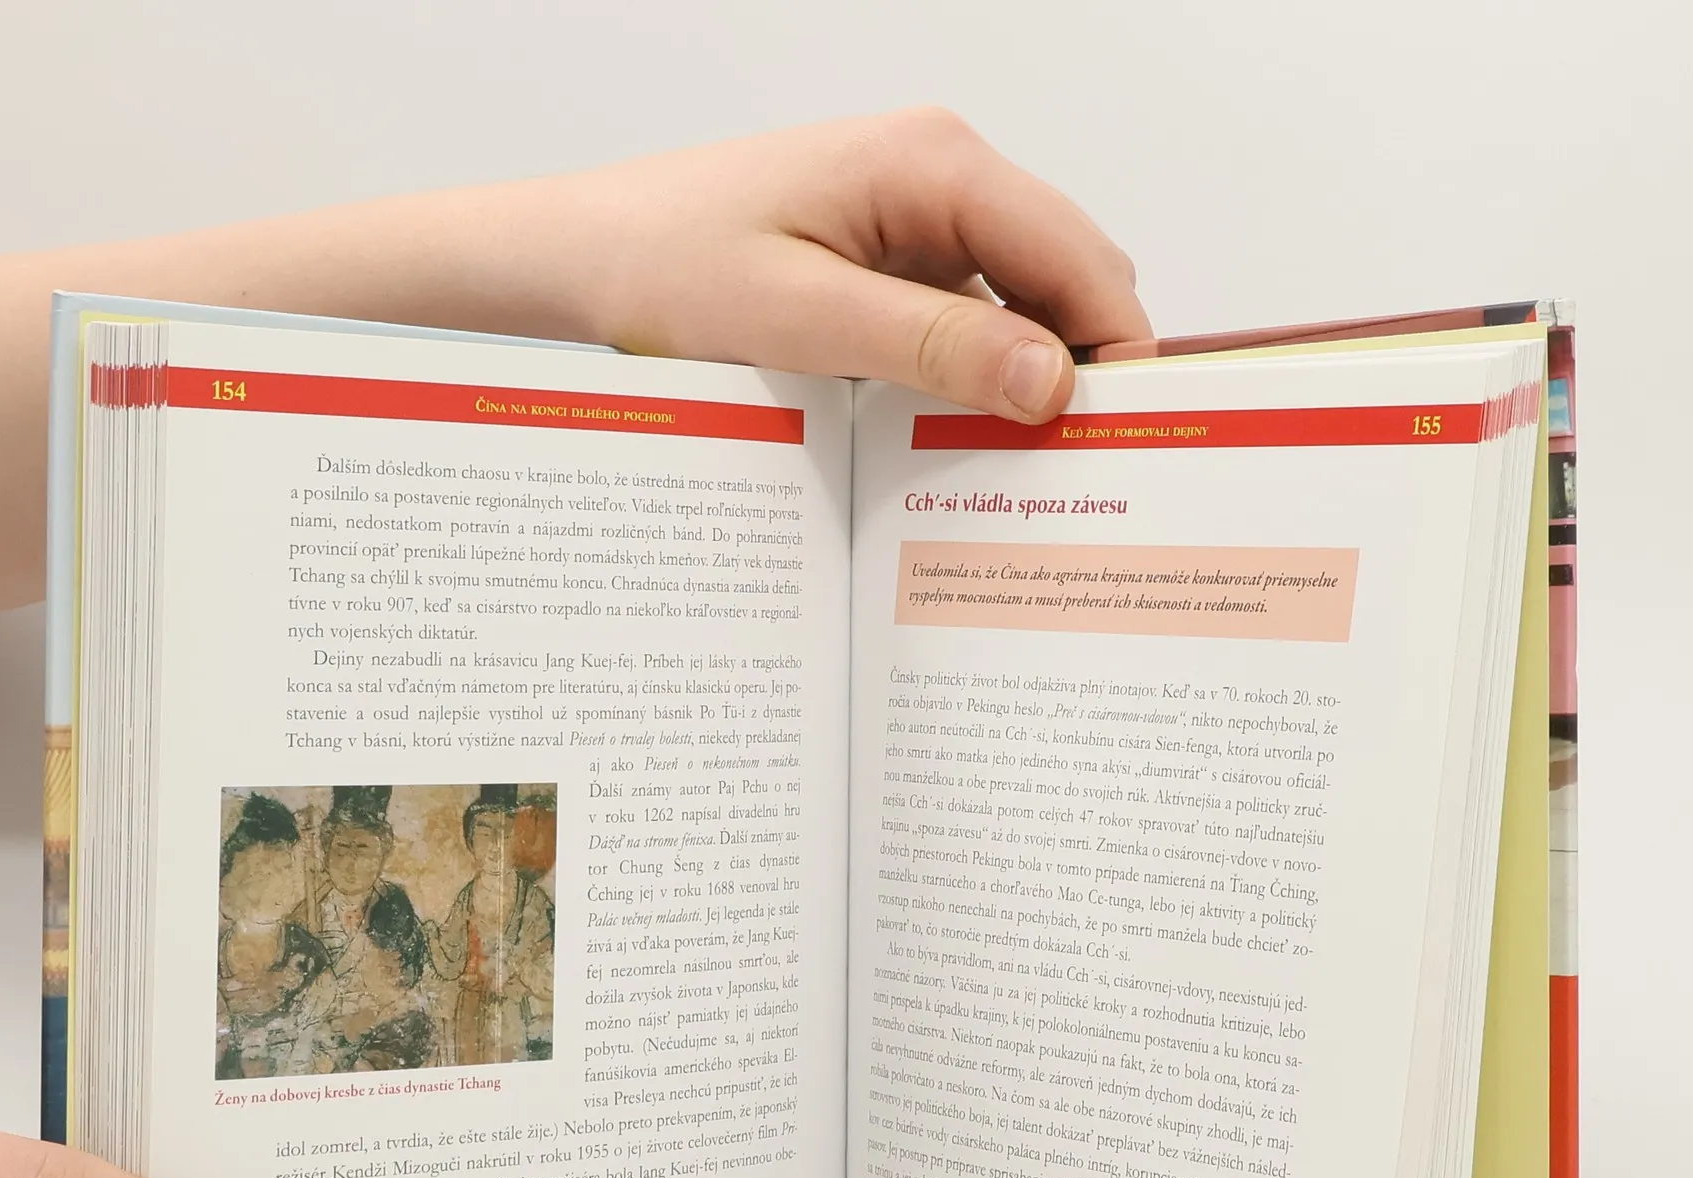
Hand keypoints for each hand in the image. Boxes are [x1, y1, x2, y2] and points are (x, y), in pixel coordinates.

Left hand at [0, 107, 1151, 627]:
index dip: (1122, 356)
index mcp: (935, 165)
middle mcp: (938, 183)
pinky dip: (968, 393)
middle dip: (1077, 383)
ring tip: (1017, 494)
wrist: (556, 269)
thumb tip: (1054, 378)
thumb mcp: (791, 317)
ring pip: (1015, 319)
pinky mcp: (877, 275)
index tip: (1136, 454)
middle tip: (1083, 496)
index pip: (1084, 259)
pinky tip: (951, 460)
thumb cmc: (651, 270)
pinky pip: (959, 333)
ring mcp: (910, 230)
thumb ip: (929, 339)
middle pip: (1063, 288)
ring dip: (1019, 397)